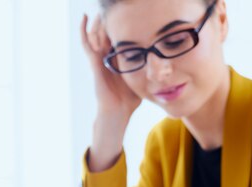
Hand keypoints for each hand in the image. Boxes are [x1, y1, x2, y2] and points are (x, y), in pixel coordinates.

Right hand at [81, 14, 141, 171]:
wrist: (118, 112)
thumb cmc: (130, 99)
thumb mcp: (143, 78)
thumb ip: (150, 69)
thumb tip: (168, 63)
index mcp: (119, 57)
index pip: (119, 34)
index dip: (122, 23)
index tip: (130, 11)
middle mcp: (108, 56)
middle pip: (106, 30)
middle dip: (110, 18)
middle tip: (116, 7)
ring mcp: (99, 58)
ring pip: (96, 33)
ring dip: (100, 21)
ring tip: (103, 10)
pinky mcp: (94, 63)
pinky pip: (87, 44)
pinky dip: (84, 30)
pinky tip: (85, 17)